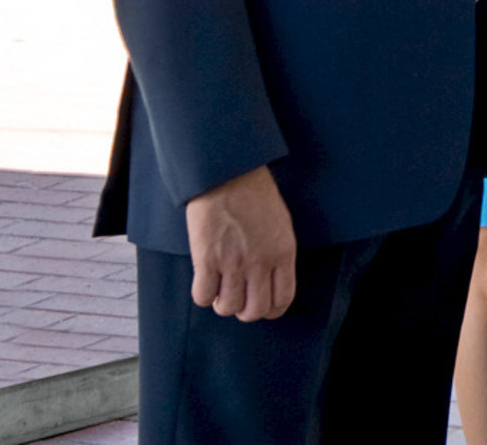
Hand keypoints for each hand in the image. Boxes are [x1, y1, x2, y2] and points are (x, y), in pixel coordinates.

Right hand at [184, 165, 296, 321]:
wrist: (229, 175)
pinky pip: (203, 296)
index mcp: (283, 253)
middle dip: (246, 311)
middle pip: (255, 310)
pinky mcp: (206, 259)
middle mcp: (260, 262)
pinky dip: (203, 296)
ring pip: (228, 308)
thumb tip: (269, 281)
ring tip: (220, 289)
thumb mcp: (281, 225)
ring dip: (222, 304)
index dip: (271, 309)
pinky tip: (205, 282)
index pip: (283, 300)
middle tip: (238, 298)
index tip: (262, 306)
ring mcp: (233, 263)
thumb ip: (278, 255)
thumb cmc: (255, 196)